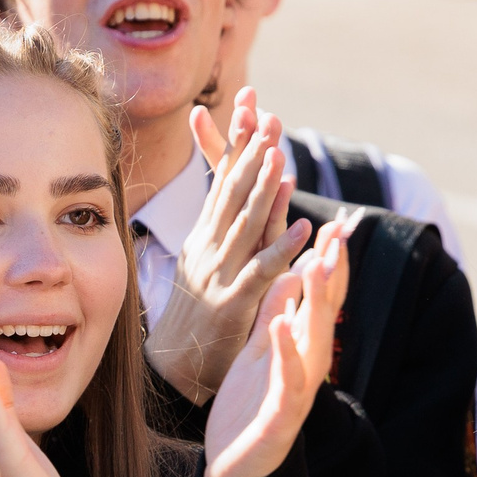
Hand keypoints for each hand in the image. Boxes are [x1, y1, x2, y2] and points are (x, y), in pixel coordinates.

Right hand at [146, 89, 312, 402]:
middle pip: (231, 192)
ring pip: (245, 224)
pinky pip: (262, 271)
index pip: (220, 181)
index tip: (248, 108)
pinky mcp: (233, 304)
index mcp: (202, 237)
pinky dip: (283, 248)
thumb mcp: (202, 263)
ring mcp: (219, 274)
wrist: (173, 368)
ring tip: (280, 154)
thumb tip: (241, 189)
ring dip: (264, 188)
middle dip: (249, 153)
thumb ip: (222, 228)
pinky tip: (304, 227)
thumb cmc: (192, 316)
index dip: (236, 143)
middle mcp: (207, 248)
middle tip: (266, 116)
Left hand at [205, 226, 350, 476]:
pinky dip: (285, 351)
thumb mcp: (258, 351)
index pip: (318, 299)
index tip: (334, 225)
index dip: (327, 263)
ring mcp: (297, 390)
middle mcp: (306, 364)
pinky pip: (287, 379)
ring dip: (317, 303)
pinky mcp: (281, 415)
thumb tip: (289, 272)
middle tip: (338, 232)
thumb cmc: (248, 408)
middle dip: (331, 272)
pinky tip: (281, 325)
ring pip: (313, 340)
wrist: (237, 469)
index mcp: (299, 347)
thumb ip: (275, 314)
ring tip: (317, 265)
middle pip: (324, 312)